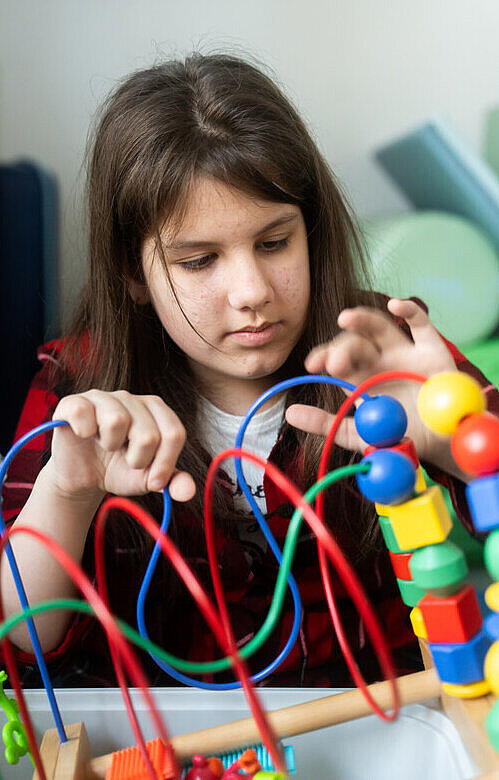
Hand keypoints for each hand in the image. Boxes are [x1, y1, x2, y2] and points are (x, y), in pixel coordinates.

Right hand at [48, 390, 195, 500]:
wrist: (83, 477)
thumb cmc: (119, 469)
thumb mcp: (148, 479)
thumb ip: (172, 482)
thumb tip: (187, 492)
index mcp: (156, 410)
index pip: (174, 433)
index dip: (166, 463)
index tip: (154, 481)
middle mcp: (131, 398)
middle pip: (148, 433)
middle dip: (138, 459)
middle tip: (126, 460)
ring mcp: (102, 397)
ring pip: (117, 420)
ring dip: (111, 445)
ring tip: (107, 447)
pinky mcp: (74, 402)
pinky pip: (83, 411)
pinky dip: (84, 431)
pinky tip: (85, 436)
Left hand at [285, 299, 457, 466]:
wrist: (441, 445)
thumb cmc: (400, 436)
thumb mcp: (359, 436)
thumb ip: (326, 425)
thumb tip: (290, 413)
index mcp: (359, 377)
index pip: (336, 359)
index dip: (324, 356)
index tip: (312, 364)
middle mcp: (378, 360)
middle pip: (355, 343)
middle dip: (342, 349)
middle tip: (335, 363)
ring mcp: (404, 352)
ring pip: (380, 327)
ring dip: (363, 319)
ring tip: (345, 318)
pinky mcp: (431, 350)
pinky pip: (421, 324)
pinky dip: (409, 310)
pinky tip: (395, 305)